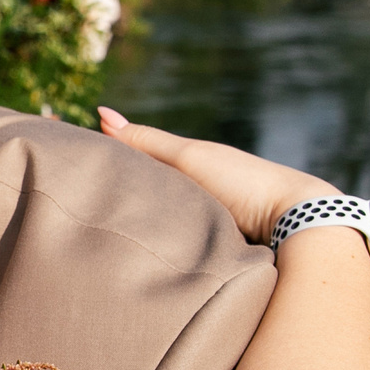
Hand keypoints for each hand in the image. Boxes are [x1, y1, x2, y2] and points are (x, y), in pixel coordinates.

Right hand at [99, 107, 336, 244]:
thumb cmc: (242, 183)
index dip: (110, 164)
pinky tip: (139, 257)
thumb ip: (146, 142)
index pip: (138, 162)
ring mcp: (206, 222)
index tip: (76, 169)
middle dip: (119, 202)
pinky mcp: (213, 249)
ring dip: (138, 230)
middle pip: (147, 194)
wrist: (293, 222)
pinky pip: (175, 246)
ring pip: (160, 222)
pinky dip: (158, 247)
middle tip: (80, 210)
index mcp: (189, 167)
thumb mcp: (188, 157)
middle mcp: (196, 192)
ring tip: (103, 238)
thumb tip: (101, 112)